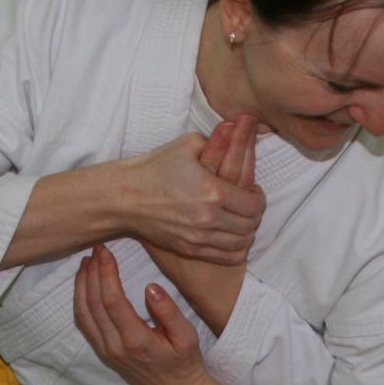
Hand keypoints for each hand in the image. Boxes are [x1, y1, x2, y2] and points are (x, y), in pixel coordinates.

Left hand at [74, 242, 210, 384]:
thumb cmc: (185, 362)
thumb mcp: (187, 336)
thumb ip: (169, 312)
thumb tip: (150, 288)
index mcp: (136, 340)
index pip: (113, 300)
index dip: (106, 273)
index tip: (105, 252)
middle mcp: (115, 346)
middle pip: (93, 304)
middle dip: (92, 273)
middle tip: (96, 249)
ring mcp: (106, 351)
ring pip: (83, 314)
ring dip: (81, 286)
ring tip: (86, 262)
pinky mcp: (103, 352)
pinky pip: (84, 324)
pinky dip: (80, 301)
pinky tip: (84, 285)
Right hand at [141, 115, 258, 331]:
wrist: (125, 197)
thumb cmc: (155, 168)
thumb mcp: (187, 145)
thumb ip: (217, 139)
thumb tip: (237, 127)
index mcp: (213, 191)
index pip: (254, 204)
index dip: (259, 198)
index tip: (253, 191)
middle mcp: (208, 218)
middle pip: (250, 225)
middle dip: (255, 215)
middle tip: (249, 205)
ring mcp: (198, 238)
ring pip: (241, 243)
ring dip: (247, 232)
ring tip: (240, 220)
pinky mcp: (189, 249)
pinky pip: (226, 257)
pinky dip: (236, 249)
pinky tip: (231, 236)